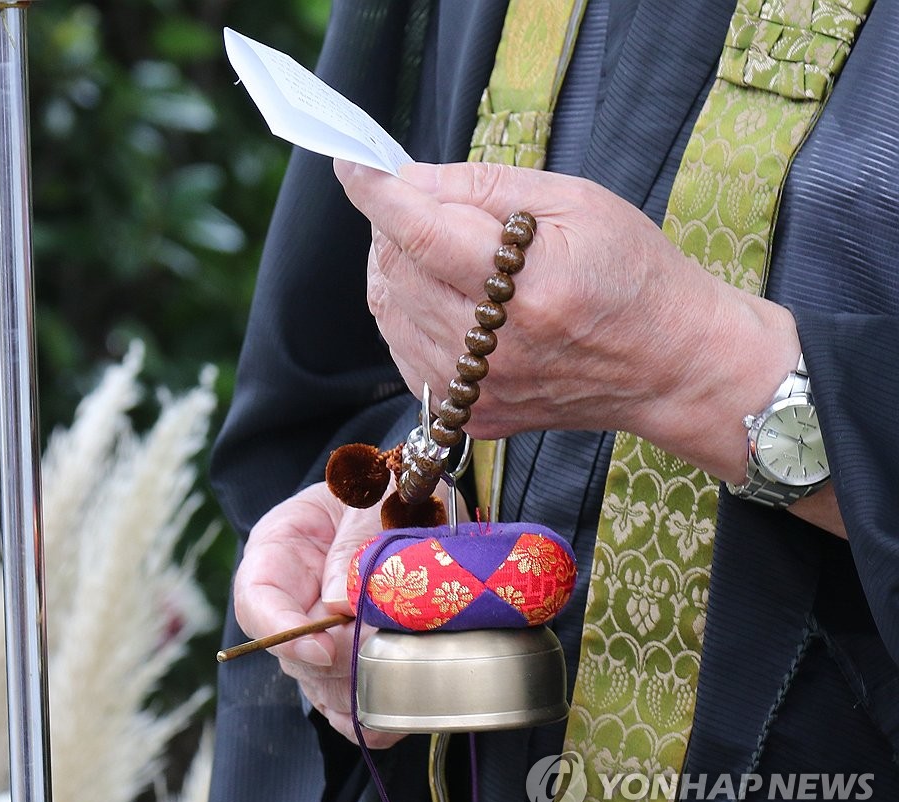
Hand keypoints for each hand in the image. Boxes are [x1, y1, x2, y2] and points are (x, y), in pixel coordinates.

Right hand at [233, 481, 402, 747]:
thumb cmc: (383, 489)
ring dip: (351, 694)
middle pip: (290, 650)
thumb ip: (353, 543)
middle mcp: (291, 596)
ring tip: (390, 694)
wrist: (412, 491)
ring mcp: (317, 629)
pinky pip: (345, 695)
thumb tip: (338, 603)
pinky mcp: (347, 655)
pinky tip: (389, 721)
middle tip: (379, 658)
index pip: (257, 599)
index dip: (282, 631)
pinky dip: (365, 715)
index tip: (322, 647)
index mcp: (279, 548)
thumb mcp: (370, 500)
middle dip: (333, 664)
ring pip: (319, 680)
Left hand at [333, 159, 799, 485]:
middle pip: (398, 273)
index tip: (353, 164)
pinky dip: (406, 314)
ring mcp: (480, 390)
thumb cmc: (634, 275)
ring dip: (395, 270)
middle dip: (392, 227)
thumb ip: (488, 188)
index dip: (378, 195)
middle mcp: (497, 349)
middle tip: (420, 203)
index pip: (422, 235)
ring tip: (435, 246)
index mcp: (530, 289)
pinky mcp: (471, 415)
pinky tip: (443, 295)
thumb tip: (412, 181)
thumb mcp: (577, 204)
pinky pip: (405, 354)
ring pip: (391, 315)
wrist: (669, 365)